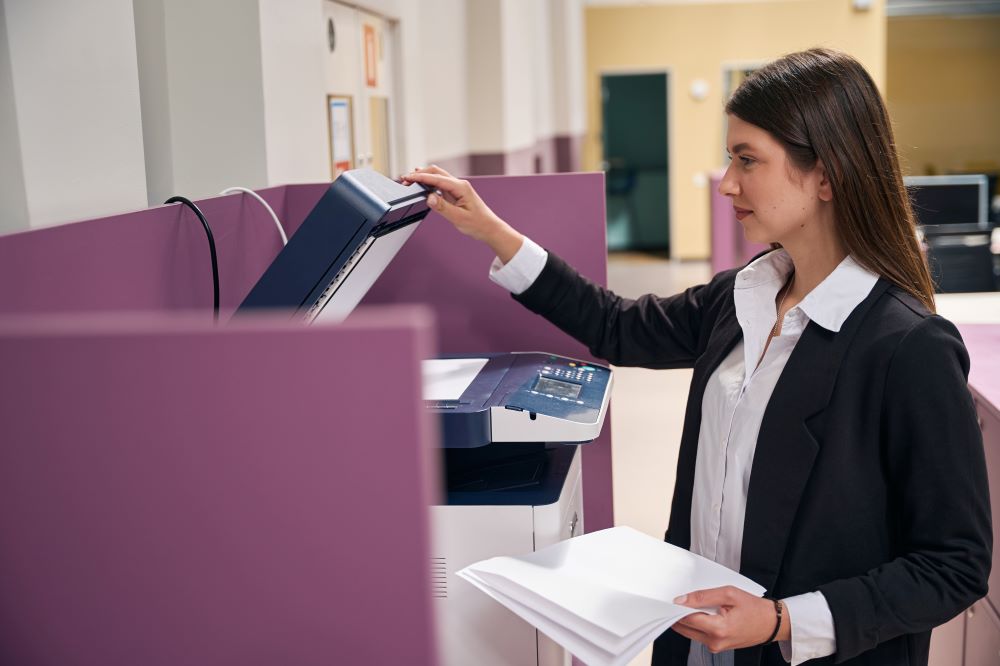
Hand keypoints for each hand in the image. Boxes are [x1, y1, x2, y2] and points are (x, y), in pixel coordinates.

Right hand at [402, 165, 523, 262]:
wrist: (489, 228)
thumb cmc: (478, 224)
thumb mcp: (459, 218)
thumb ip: (443, 207)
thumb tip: (429, 197)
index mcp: (461, 187)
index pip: (437, 178)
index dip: (421, 177)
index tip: (409, 177)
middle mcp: (459, 184)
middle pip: (436, 172)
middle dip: (420, 173)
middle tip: (405, 178)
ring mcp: (457, 188)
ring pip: (437, 176)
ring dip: (424, 177)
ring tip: (410, 180)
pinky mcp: (455, 193)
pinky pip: (440, 184)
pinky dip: (429, 182)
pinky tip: (422, 184)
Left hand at [671, 586, 787, 652]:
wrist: (771, 624)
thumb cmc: (754, 608)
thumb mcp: (729, 594)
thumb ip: (703, 596)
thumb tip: (682, 600)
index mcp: (718, 629)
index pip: (687, 619)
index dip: (675, 608)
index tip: (668, 599)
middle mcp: (714, 642)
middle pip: (685, 627)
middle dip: (678, 613)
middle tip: (675, 599)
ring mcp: (715, 646)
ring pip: (690, 632)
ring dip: (686, 619)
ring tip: (690, 603)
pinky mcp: (716, 646)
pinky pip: (698, 634)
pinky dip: (695, 623)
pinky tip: (700, 612)